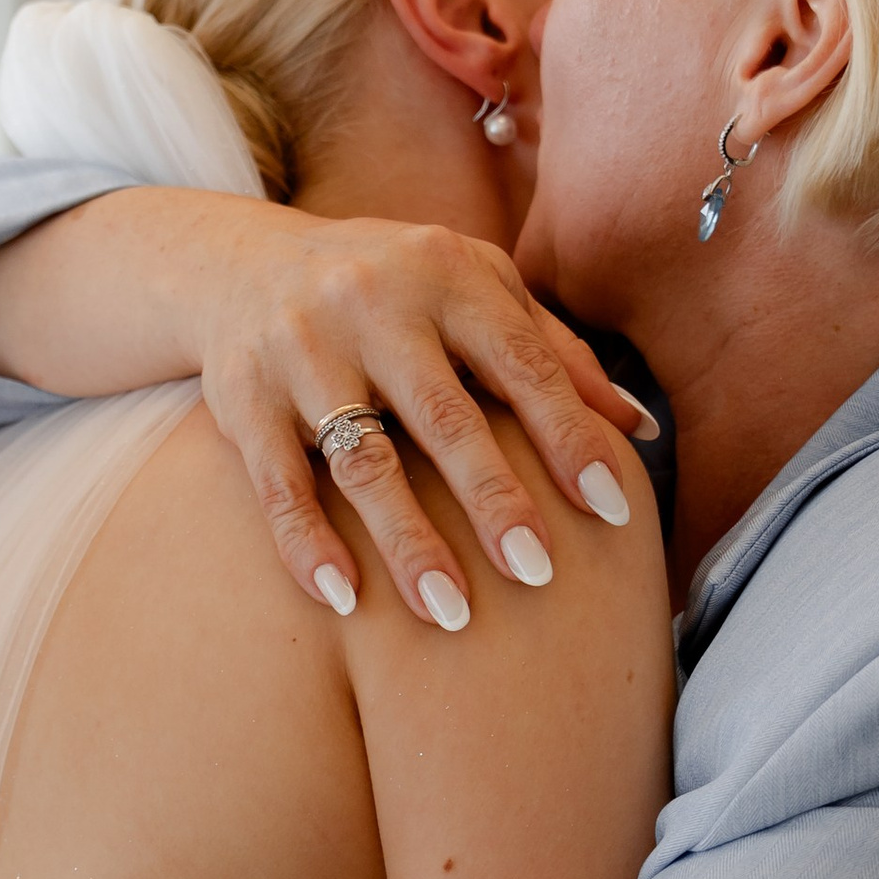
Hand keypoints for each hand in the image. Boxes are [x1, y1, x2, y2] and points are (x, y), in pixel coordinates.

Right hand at [0, 185, 652, 626]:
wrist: (236, 264)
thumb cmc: (391, 289)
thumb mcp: (471, 290)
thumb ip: (552, 353)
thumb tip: (642, 429)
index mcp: (445, 274)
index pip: (521, 362)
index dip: (568, 436)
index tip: (612, 510)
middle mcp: (372, 304)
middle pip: (444, 415)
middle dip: (494, 498)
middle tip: (540, 573)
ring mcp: (301, 350)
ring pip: (361, 459)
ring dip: (407, 540)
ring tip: (452, 614)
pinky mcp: (241, 398)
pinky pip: (278, 483)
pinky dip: (308, 544)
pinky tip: (345, 602)